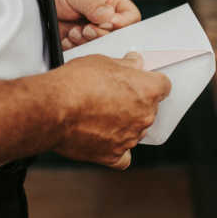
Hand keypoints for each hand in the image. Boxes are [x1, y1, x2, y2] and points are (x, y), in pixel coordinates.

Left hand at [51, 0, 140, 49]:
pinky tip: (67, 37)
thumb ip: (96, 5)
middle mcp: (107, 21)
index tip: (106, 23)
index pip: (131, 18)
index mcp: (113, 4)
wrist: (39, 2)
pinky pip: (85, 53)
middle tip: (86, 28)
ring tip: (74, 30)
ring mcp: (95, 34)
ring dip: (86, 41)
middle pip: (117, 37)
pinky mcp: (82, 45)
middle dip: (100, 35)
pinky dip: (75, 47)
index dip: (121, 24)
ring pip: (101, 47)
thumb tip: (109, 17)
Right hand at [51, 52, 170, 168]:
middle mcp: (144, 116)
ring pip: (136, 131)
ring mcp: (130, 138)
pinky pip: (123, 156)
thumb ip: (124, 65)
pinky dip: (117, 149)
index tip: (139, 80)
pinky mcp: (113, 155)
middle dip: (135, 102)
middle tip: (112, 96)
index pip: (163, 85)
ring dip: (124, 124)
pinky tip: (105, 139)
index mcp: (147, 91)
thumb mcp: (102, 62)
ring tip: (99, 115)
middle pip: (149, 109)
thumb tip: (134, 64)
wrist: (53, 109)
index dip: (150, 81)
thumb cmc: (76, 83)